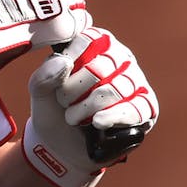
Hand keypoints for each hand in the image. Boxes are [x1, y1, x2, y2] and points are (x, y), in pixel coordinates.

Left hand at [23, 27, 157, 186]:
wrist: (63, 145)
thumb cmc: (54, 109)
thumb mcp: (40, 91)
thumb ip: (44, 75)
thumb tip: (65, 62)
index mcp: (95, 43)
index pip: (87, 41)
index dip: (68, 66)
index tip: (57, 83)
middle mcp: (119, 56)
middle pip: (99, 68)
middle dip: (74, 91)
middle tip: (64, 102)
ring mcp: (135, 80)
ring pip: (114, 91)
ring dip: (86, 109)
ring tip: (74, 116)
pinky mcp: (146, 106)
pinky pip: (134, 109)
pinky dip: (111, 117)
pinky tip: (97, 122)